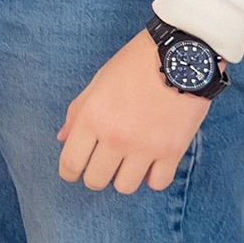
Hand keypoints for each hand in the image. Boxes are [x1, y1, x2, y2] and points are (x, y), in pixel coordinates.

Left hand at [57, 31, 212, 192]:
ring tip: (129, 160)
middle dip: (95, 174)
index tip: (75, 170)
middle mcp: (116, 137)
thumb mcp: (99, 82)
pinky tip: (152, 162)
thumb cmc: (135, 64)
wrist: (181, 55)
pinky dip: (153, 177)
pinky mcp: (172, 151)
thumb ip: (77, 112)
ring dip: (124, 176)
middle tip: (103, 163)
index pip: (70, 163)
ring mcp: (145, 147)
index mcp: (93, 118)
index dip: (69, 172)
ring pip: (125, 187)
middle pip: (96, 180)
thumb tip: (62, 138)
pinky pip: (157, 183)